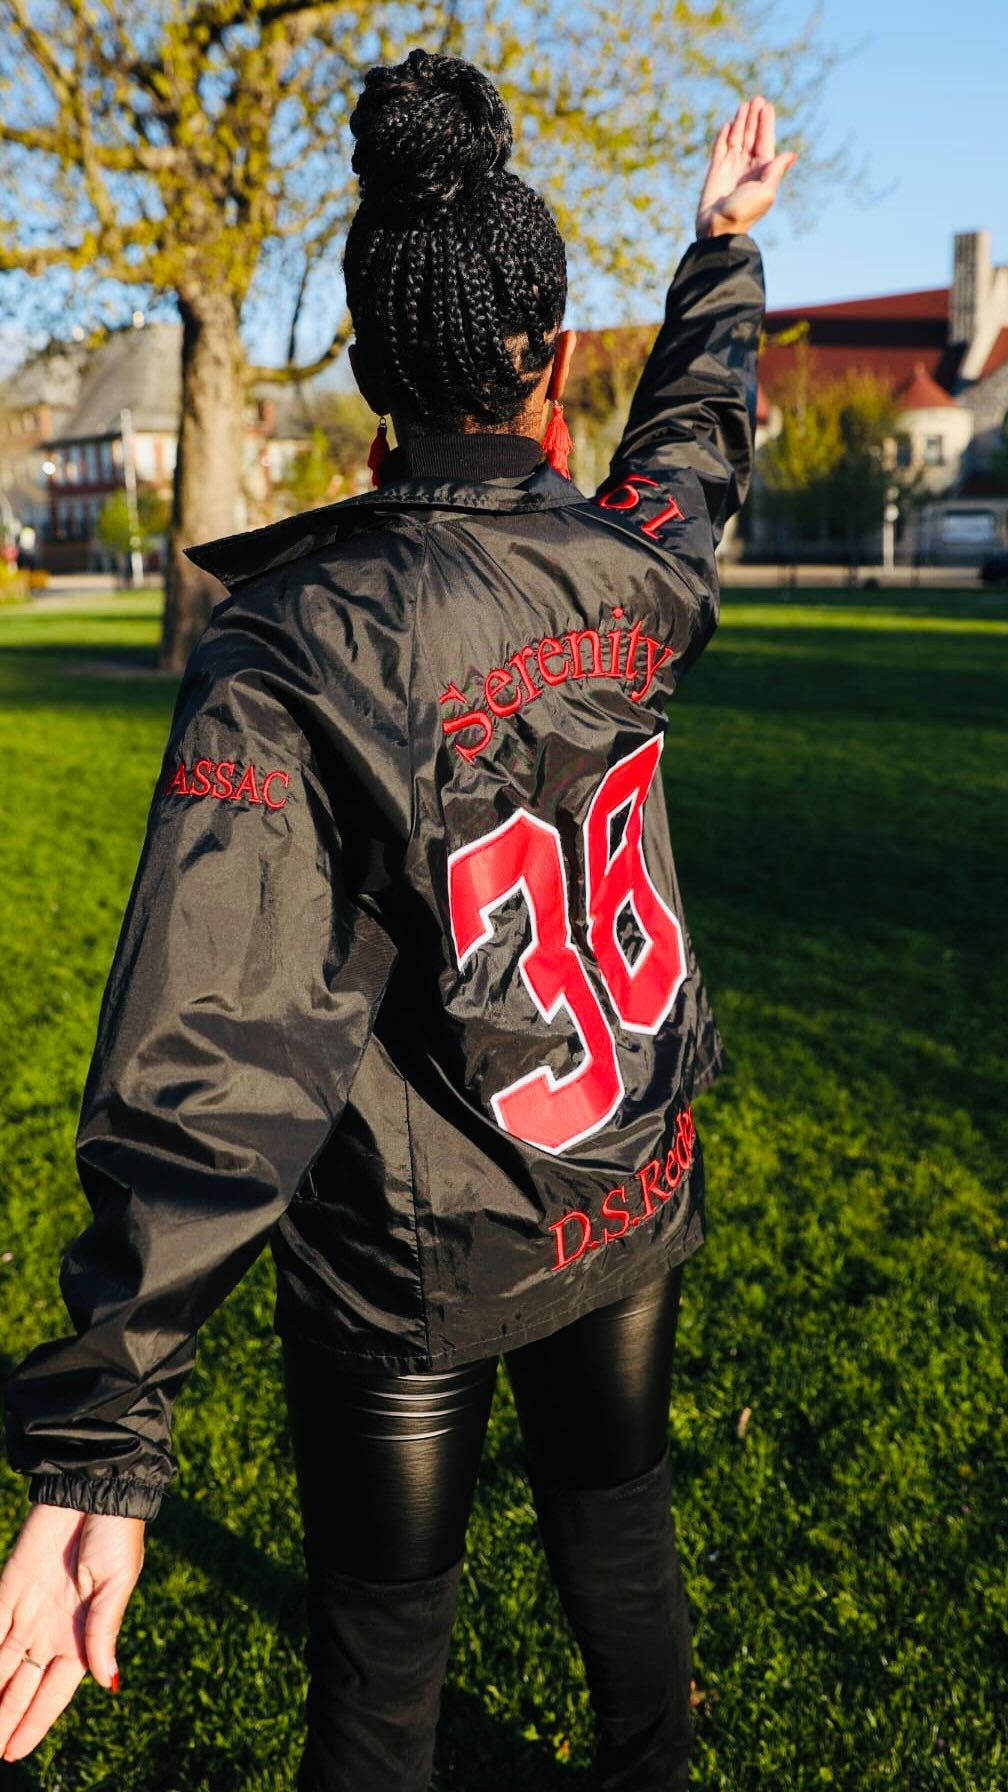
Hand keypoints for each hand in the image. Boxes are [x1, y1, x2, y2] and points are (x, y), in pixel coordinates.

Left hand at [0, 1502, 144, 1760]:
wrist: (95, 1486)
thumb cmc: (117, 1534)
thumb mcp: (119, 1583)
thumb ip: (105, 1632)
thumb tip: (108, 1683)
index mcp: (84, 1635)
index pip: (53, 1693)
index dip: (33, 1723)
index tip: (13, 1753)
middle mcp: (52, 1629)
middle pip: (21, 1686)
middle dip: (3, 1720)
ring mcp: (27, 1609)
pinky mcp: (9, 1585)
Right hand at [696, 96, 796, 239]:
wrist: (718, 229)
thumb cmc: (744, 213)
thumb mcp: (766, 191)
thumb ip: (776, 170)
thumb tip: (791, 154)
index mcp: (762, 171)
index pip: (765, 142)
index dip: (766, 124)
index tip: (767, 106)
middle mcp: (747, 167)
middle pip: (751, 137)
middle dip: (754, 118)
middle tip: (756, 99)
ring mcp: (731, 168)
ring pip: (736, 139)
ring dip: (740, 122)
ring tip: (744, 105)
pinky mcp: (715, 171)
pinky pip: (720, 149)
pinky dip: (723, 137)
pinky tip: (727, 125)